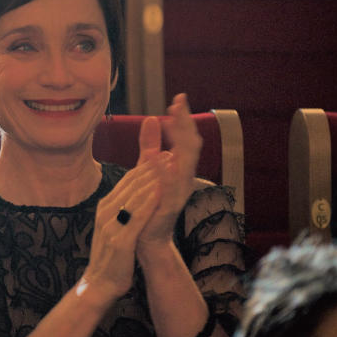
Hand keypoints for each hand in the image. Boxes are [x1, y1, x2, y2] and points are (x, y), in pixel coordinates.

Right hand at [81, 158, 162, 302]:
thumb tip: (132, 195)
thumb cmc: (111, 256)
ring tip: (168, 167)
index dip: (145, 167)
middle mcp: (105, 212)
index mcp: (104, 207)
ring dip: (152, 179)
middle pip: (130, 185)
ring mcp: (111, 225)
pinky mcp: (120, 240)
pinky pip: (136, 217)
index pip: (126, 182)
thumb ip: (120, 210)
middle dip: (151, 167)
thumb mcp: (113, 227)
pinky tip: (160, 193)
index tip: (161, 154)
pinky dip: (148, 202)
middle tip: (168, 153)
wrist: (99, 284)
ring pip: (134, 197)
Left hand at [136, 93, 203, 248]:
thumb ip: (150, 144)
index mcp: (180, 168)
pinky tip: (156, 156)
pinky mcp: (169, 206)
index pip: (186, 138)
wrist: (146, 239)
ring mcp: (180, 192)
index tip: (178, 98)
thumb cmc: (149, 202)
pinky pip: (169, 186)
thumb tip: (152, 118)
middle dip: (185, 123)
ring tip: (171, 121)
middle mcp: (184, 178)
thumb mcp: (148, 168)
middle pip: (191, 146)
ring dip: (179, 141)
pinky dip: (163, 170)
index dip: (183, 118)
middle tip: (178, 103)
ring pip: (186, 163)